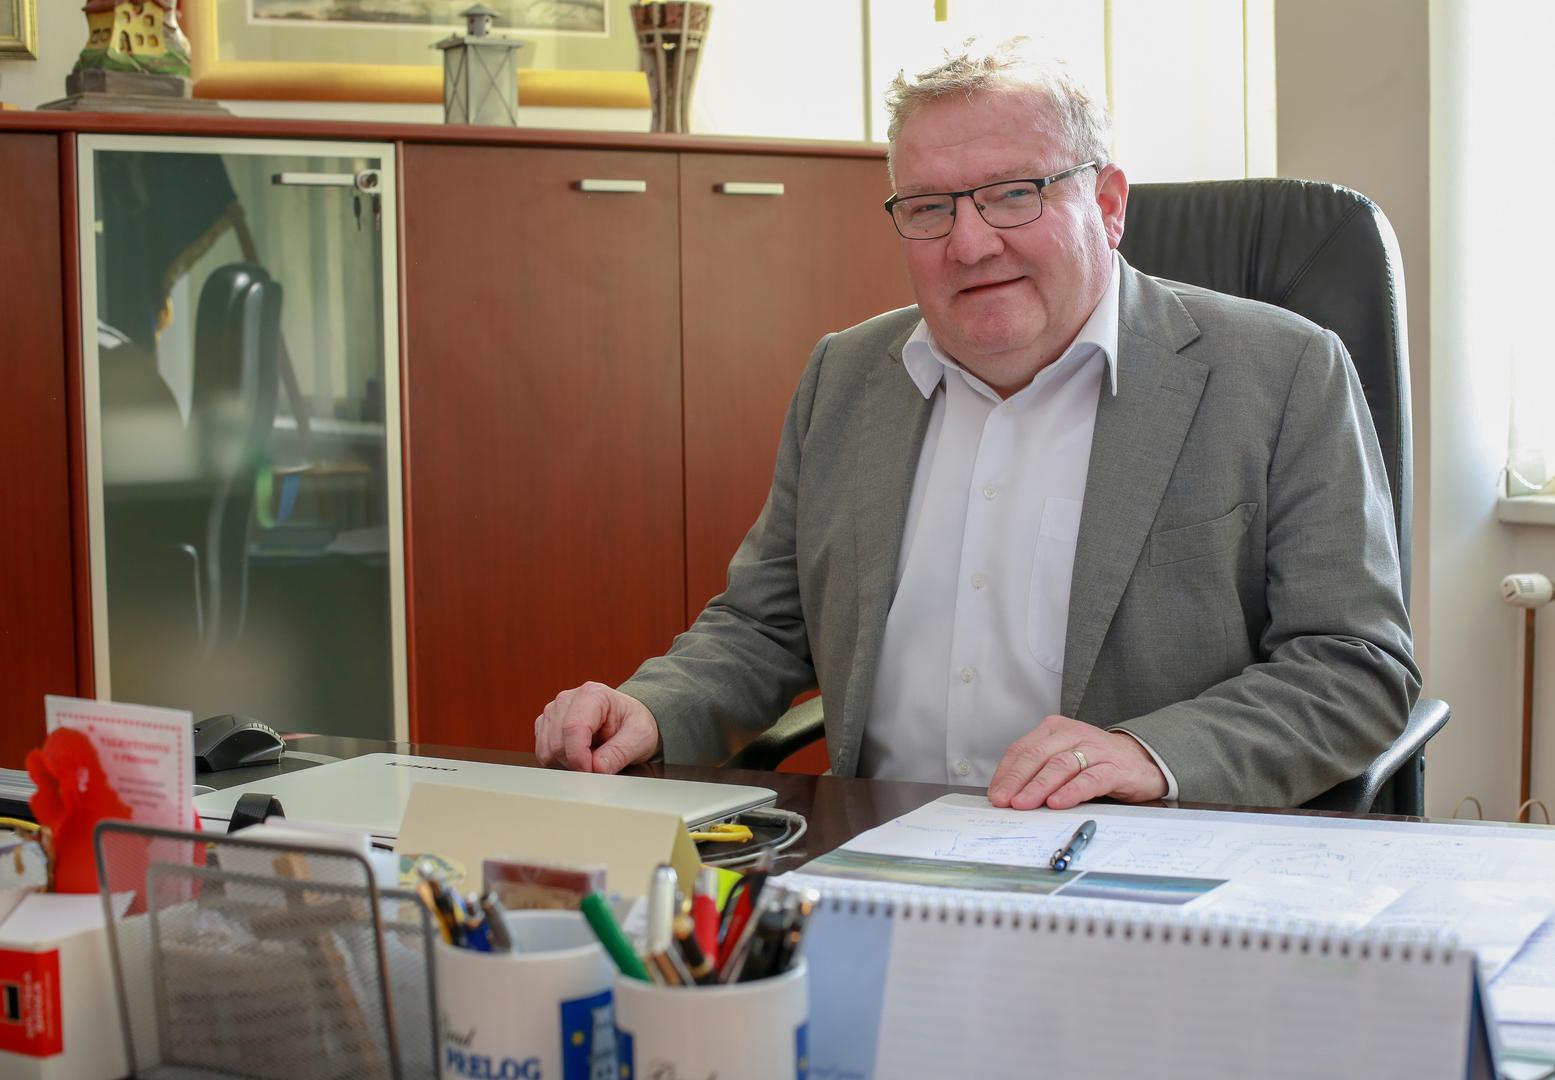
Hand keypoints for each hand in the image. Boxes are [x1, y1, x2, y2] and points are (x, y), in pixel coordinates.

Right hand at [534, 682, 660, 773]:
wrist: (627, 720)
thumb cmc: (633, 723)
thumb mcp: (639, 737)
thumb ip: (619, 753)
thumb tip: (597, 768)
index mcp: (592, 694)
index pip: (573, 728)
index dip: (580, 757)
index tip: (593, 772)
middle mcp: (567, 699)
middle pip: (557, 742)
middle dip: (575, 763)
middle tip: (597, 766)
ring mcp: (553, 711)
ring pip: (546, 750)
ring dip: (566, 763)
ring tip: (590, 758)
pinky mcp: (546, 725)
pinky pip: (542, 752)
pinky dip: (558, 762)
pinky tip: (577, 756)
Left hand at [987, 715, 1167, 809]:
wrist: (1143, 761)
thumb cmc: (1097, 762)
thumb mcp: (1064, 761)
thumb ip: (1039, 772)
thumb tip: (1008, 795)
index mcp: (1055, 730)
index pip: (1022, 749)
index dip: (1006, 773)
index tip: (995, 793)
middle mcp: (1073, 734)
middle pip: (1037, 756)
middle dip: (1017, 780)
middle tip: (1003, 800)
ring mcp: (1095, 749)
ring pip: (1060, 766)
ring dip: (1038, 786)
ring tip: (1023, 803)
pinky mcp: (1115, 767)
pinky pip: (1089, 779)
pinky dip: (1071, 791)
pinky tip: (1057, 802)